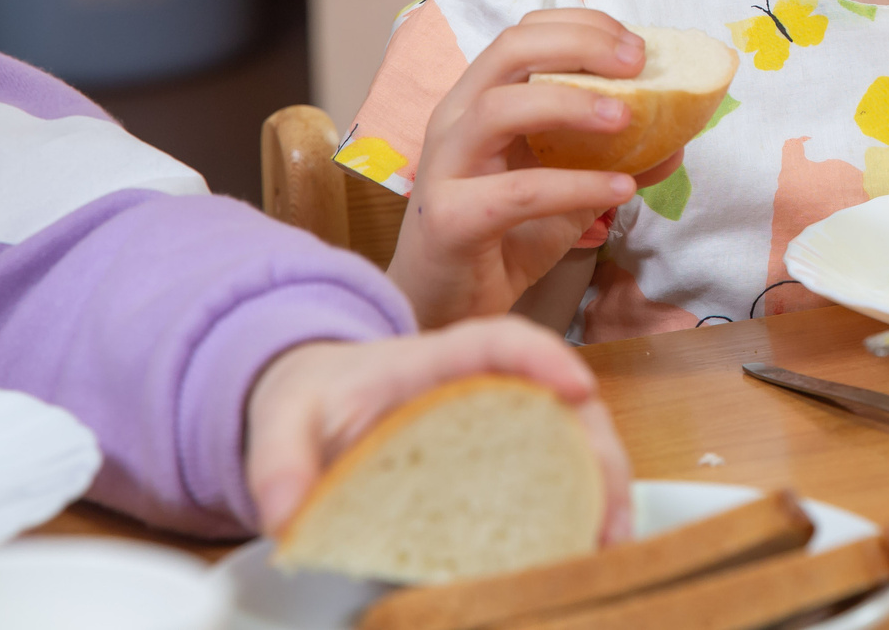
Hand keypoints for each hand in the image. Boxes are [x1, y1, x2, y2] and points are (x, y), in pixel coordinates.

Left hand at [245, 317, 632, 543]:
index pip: (495, 341)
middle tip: (611, 512)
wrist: (311, 400)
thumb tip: (287, 515)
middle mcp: (479, 386)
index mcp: (428, 363)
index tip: (577, 386)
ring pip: (568, 434)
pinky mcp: (498, 458)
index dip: (542, 357)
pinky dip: (577, 505)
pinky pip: (551, 470)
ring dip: (600, 483)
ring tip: (609, 542)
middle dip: (597, 447)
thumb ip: (277, 462)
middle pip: (557, 396)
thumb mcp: (280, 423)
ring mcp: (496, 420)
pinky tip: (584, 547)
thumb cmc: (309, 401)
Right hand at [387, 10, 680, 328]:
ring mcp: (444, 168)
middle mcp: (454, 121)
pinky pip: (517, 192)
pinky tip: (619, 189)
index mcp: (477, 100)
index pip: (524, 34)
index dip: (582, 27)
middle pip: (509, 50)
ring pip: (499, 108)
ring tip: (627, 118)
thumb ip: (612, 161)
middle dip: (579, 45)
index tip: (637, 47)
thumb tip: (677, 140)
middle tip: (638, 63)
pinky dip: (574, 186)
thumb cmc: (502, 241)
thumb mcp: (566, 193)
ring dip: (570, 103)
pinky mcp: (449, 220)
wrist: (447, 311)